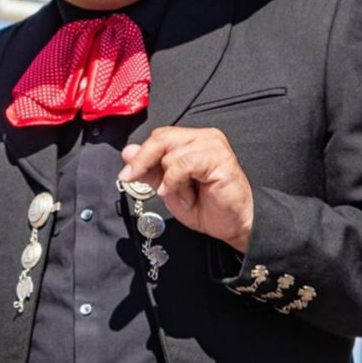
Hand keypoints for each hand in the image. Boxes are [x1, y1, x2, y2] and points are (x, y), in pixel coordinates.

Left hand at [119, 127, 253, 252]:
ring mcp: (213, 145)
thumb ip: (150, 170)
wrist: (235, 225)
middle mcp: (204, 137)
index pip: (159, 137)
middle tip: (130, 177)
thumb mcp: (168, 189)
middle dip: (143, 161)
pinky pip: (183, 163)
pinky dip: (174, 180)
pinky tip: (179, 192)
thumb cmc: (208, 207)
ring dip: (168, 180)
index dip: (140, 155)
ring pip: (170, 154)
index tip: (125, 174)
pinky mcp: (220, 158)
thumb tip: (128, 152)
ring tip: (182, 194)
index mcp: (192, 140)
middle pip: (161, 138)